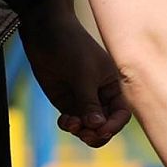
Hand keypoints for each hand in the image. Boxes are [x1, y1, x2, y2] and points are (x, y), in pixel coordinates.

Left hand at [20, 0, 131, 147]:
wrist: (46, 31)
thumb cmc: (72, 47)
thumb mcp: (84, 75)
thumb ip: (89, 102)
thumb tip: (97, 127)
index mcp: (113, 87)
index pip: (120, 114)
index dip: (114, 126)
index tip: (101, 130)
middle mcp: (100, 96)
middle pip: (105, 125)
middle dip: (97, 134)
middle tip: (87, 135)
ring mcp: (82, 100)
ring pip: (88, 128)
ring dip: (82, 131)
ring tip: (71, 125)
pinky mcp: (66, 102)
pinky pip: (72, 122)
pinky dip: (69, 126)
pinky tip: (65, 120)